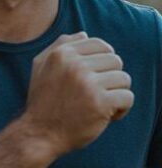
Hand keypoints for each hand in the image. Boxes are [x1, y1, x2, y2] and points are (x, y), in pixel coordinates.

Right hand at [21, 32, 133, 156]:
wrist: (39, 133)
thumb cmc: (42, 102)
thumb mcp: (40, 68)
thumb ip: (58, 47)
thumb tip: (83, 34)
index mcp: (61, 53)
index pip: (101, 45)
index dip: (102, 62)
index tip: (94, 78)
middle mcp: (74, 64)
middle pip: (115, 60)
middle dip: (110, 78)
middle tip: (96, 93)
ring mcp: (88, 83)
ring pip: (124, 79)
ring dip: (116, 93)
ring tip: (101, 104)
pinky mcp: (100, 102)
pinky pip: (127, 97)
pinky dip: (122, 109)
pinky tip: (108, 115)